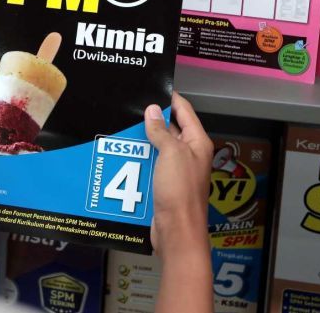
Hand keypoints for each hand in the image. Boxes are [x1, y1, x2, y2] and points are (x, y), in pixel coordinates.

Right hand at [145, 92, 213, 312]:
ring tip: (122, 129)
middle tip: (130, 108)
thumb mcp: (170, 154)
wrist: (176, 232)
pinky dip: (139, 159)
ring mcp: (177, 170)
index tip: (152, 88)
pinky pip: (150, 165)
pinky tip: (123, 155)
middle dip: (151, 119)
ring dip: (142, 140)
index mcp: (198, 143)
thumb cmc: (180, 194)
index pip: (184, 111)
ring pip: (158, 147)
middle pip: (170, 129)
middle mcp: (189, 154)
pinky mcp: (164, 184)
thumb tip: (153, 111)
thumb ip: (161, 131)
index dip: (170, 99)